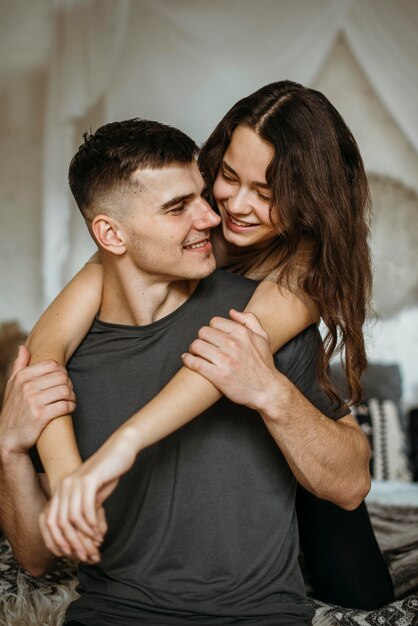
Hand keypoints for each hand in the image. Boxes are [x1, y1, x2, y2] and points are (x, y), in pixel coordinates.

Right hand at [0, 346, 76, 455]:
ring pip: (65, 390)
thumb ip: (19, 366)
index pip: (52, 365)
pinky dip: (71, 407)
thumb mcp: (12, 386)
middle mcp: (27, 387)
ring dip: (72, 396)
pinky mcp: (41, 416)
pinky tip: (69, 408)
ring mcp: (34, 402)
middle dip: (69, 384)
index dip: (62, 371)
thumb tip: (23, 348)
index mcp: (23, 377)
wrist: (8, 437)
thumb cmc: (13, 410)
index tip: (62, 380)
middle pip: (62, 377)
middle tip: (68, 391)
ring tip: (70, 400)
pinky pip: (65, 406)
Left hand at [38, 428, 137, 561]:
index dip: (57, 540)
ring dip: (83, 534)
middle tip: (83, 554)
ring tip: (94, 542)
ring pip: (71, 517)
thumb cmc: (108, 472)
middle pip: (58, 522)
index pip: (49, 521)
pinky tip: (98, 530)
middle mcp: (64, 486)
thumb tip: (82, 535)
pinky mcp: (89, 480)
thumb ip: (85, 511)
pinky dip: (91, 523)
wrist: (120, 450)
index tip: (69, 553)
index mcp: (61, 490)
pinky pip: (86, 508)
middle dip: (70, 542)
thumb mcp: (94, 495)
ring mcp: (75, 482)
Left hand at [182, 309, 278, 410]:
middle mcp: (233, 344)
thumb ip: (250, 320)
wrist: (267, 390)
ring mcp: (225, 360)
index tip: (212, 337)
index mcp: (242, 333)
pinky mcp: (218, 376)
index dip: (212, 329)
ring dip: (194, 349)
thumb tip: (231, 312)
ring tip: (196, 353)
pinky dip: (188, 359)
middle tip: (204, 346)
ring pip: (197, 345)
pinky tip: (187, 359)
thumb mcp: (263, 337)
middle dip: (202, 338)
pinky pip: (195, 363)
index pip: (215, 322)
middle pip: (203, 332)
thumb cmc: (264, 365)